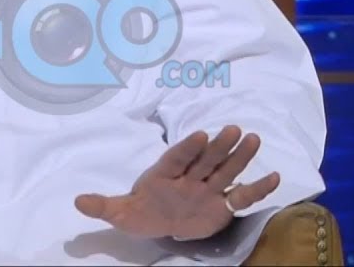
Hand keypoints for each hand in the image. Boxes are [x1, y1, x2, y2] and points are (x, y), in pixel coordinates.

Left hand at [73, 126, 279, 240]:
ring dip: (239, 157)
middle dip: (219, 146)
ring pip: (225, 171)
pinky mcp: (223, 205)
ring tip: (254, 138)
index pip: (177, 158)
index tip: (201, 135)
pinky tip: (275, 176)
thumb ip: (103, 206)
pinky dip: (258, 188)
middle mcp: (190, 177)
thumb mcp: (120, 213)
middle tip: (233, 128)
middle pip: (206, 160)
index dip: (188, 147)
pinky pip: (243, 196)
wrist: (160, 224)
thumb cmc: (141, 212)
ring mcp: (208, 189)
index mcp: (165, 173)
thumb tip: (78, 201)